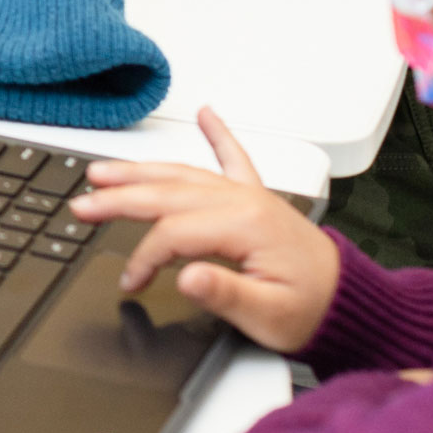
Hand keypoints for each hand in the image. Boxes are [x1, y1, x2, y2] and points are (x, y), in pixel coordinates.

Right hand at [67, 109, 339, 354]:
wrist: (350, 304)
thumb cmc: (312, 311)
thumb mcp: (269, 317)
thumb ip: (226, 295)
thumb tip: (187, 277)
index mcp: (245, 227)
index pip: (174, 232)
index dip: (144, 257)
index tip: (132, 280)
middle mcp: (244, 202)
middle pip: (168, 193)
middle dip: (119, 197)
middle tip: (81, 204)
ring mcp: (249, 197)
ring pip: (184, 174)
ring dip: (142, 171)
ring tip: (103, 171)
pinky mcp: (257, 199)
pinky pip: (234, 159)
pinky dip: (219, 134)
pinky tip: (208, 115)